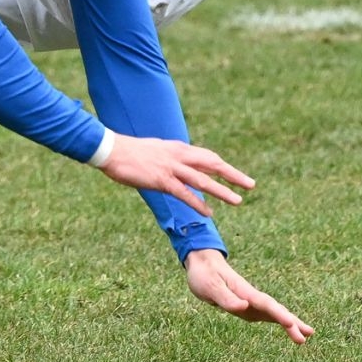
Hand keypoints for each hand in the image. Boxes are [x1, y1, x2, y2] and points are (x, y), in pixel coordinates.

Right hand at [96, 135, 253, 215]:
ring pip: (203, 180)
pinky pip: (184, 193)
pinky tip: (208, 213)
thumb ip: (168, 158)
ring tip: (238, 201)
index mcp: (177, 148)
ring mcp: (170, 167)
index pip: (206, 156)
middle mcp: (178, 155)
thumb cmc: (128, 152)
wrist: (110, 149)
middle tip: (251, 185)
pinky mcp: (161, 180)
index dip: (222, 166)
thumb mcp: (154, 151)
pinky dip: (198, 203)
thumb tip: (175, 165)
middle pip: (212, 164)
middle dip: (233, 175)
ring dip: (222, 191)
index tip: (236, 174)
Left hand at [184, 249, 312, 343]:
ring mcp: (250, 301)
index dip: (278, 314)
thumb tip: (244, 307)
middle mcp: (251, 296)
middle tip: (309, 335)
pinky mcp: (246, 305)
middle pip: (275, 309)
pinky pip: (266, 314)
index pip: (265, 304)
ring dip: (290, 323)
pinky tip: (288, 327)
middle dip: (292, 322)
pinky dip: (279, 321)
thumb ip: (226, 298)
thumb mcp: (210, 287)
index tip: (291, 323)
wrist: (202, 262)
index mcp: (244, 291)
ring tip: (307, 335)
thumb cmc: (204, 274)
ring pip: (273, 313)